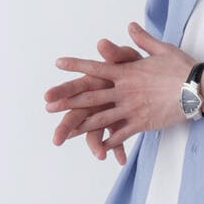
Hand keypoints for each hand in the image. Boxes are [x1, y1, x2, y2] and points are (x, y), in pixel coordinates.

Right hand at [43, 36, 140, 163]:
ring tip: (99, 155)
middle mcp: (97, 101)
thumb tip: (102, 43)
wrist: (156, 80)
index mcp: (95, 83)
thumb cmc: (137, 66)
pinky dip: (118, 150)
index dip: (61, 92)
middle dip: (66, 128)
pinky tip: (121, 160)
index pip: (75, 88)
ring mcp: (107, 114)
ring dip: (95, 144)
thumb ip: (115, 53)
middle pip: (77, 115)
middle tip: (57, 139)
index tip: (48, 98)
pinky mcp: (121, 125)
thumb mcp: (128, 58)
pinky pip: (117, 140)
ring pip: (95, 132)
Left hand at [45, 22, 192, 153]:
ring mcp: (131, 109)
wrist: (197, 88)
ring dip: (81, 126)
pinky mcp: (142, 123)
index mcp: (126, 72)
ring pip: (101, 119)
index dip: (75, 65)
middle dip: (68, 101)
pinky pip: (121, 135)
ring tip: (65, 133)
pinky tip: (98, 148)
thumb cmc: (181, 67)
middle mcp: (124, 90)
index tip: (58, 63)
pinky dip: (109, 142)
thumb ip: (142, 39)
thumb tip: (131, 26)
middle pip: (90, 96)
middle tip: (49, 105)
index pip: (95, 67)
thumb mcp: (161, 49)